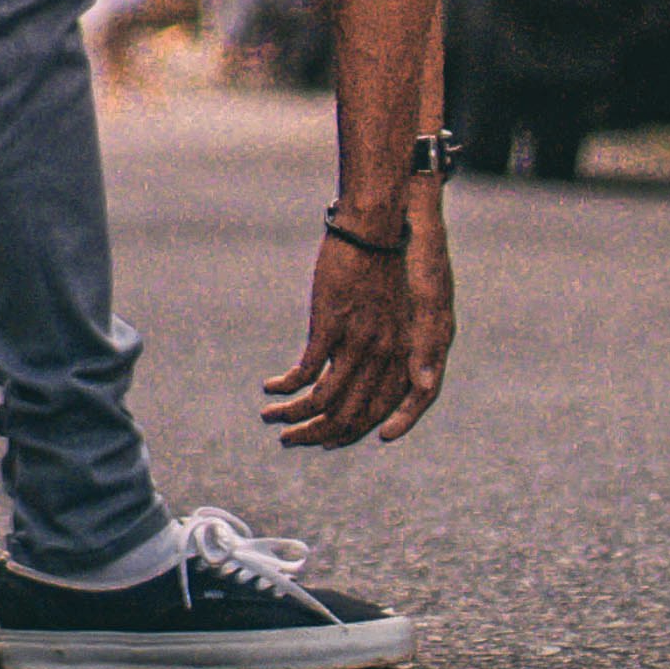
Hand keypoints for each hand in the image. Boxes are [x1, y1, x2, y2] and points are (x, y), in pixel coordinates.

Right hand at [262, 187, 456, 449]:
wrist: (376, 227)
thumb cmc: (383, 264)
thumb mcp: (390, 313)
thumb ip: (382, 346)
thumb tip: (359, 371)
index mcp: (400, 356)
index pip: (373, 415)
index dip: (345, 434)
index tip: (322, 441)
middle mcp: (383, 358)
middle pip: (348, 419)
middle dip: (315, 436)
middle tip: (290, 441)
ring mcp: (357, 344)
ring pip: (324, 403)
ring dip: (294, 417)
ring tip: (270, 417)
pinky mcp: (332, 326)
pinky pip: (306, 374)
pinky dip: (286, 387)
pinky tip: (270, 387)